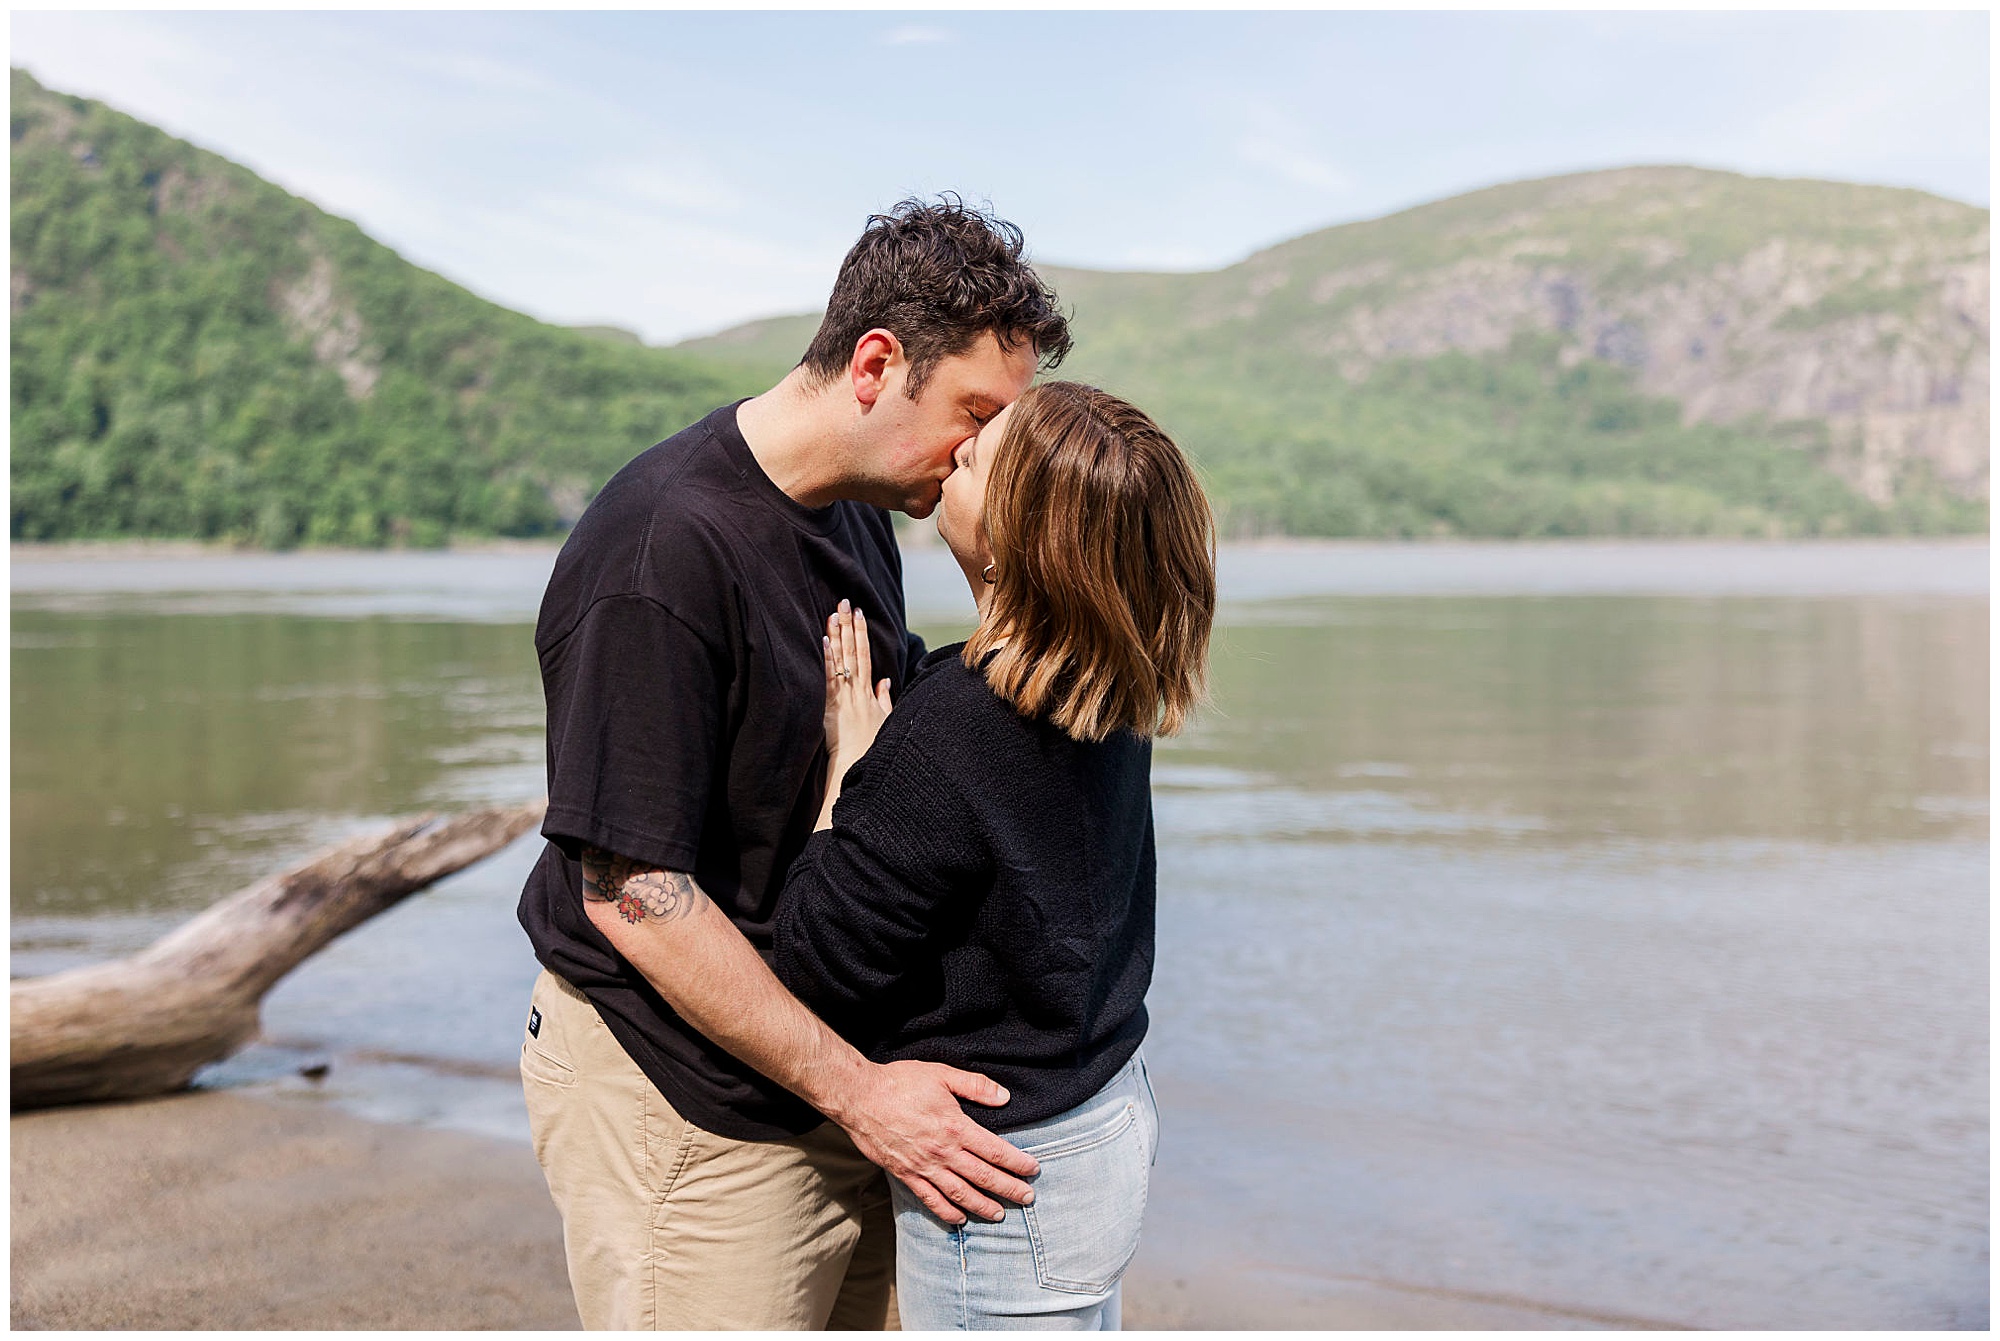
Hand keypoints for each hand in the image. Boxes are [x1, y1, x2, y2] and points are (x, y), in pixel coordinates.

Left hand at [822, 600, 892, 768]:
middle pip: (853, 651)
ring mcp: (843, 697)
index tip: (858, 613)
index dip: (861, 632)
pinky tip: (824, 641)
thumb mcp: (884, 720)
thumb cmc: (870, 746)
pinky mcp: (830, 706)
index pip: (865, 655)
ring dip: (837, 636)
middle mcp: (856, 690)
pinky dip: (827, 660)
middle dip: (849, 625)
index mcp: (868, 691)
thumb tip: (885, 681)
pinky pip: (828, 679)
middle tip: (844, 602)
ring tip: (833, 614)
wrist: (858, 764)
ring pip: (841, 661)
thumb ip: (884, 698)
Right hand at [829, 1059, 1039, 1225]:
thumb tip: (1004, 1097)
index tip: (1033, 1169)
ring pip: (960, 1193)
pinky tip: (959, 1219)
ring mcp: (923, 1167)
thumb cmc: (900, 1082)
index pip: (995, 1151)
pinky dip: (946, 1213)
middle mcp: (943, 1152)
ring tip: (1000, 1214)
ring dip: (982, 1206)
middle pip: (983, 1177)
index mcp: (956, 1127)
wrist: (860, 1097)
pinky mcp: (905, 1175)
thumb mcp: (941, 1075)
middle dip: (1009, 1189)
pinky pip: (930, 1199)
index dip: (1017, 1163)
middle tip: (1028, 1197)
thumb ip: (975, 1086)